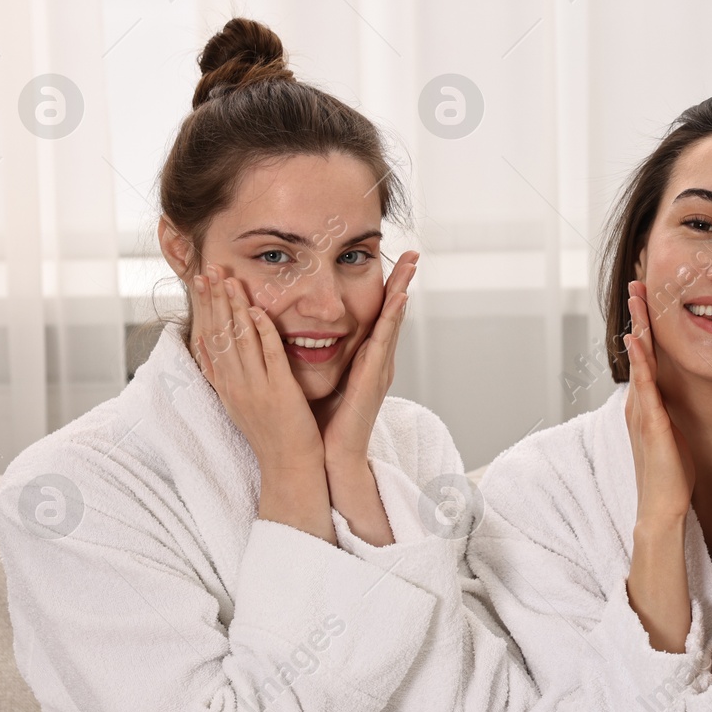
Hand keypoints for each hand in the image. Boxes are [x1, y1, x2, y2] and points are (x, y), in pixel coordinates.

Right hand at [192, 263, 322, 468]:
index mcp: (226, 385)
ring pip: (240, 340)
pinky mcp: (279, 391)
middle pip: (219, 334)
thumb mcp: (240, 402)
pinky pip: (268, 356)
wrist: (289, 466)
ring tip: (228, 279)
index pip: (210, 338)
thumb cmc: (271, 433)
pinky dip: (262, 332)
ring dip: (234, 307)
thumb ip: (226, 373)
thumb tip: (208, 345)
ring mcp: (255, 387)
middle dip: (213, 300)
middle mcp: (235, 384)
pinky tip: (257, 311)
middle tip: (209, 269)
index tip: (201, 281)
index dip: (205, 308)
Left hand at [311, 251, 418, 465]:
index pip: (377, 316)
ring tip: (411, 266)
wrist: (330, 458)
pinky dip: (392, 320)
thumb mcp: (320, 379)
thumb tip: (298, 333)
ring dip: (402, 292)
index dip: (386, 288)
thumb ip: (315, 357)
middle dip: (402, 282)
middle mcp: (377, 362)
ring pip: (392, 322)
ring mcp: (379, 370)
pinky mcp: (373, 379)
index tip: (392, 261)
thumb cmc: (322, 424)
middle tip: (413, 253)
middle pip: (392, 314)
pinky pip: (384, 343)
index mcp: (365, 360)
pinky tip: (398, 299)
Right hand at [623, 280, 695, 524]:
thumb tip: (676, 398)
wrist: (663, 509)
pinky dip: (638, 361)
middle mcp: (641, 403)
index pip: (648, 357)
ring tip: (635, 299)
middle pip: (638, 350)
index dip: (648, 327)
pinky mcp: (649, 424)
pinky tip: (635, 340)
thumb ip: (671, 412)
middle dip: (638, 316)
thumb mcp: (673, 434)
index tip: (649, 299)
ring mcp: (641, 412)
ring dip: (637, 327)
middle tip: (636, 283)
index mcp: (649, 405)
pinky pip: (643, 386)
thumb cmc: (673, 476)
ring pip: (638, 360)